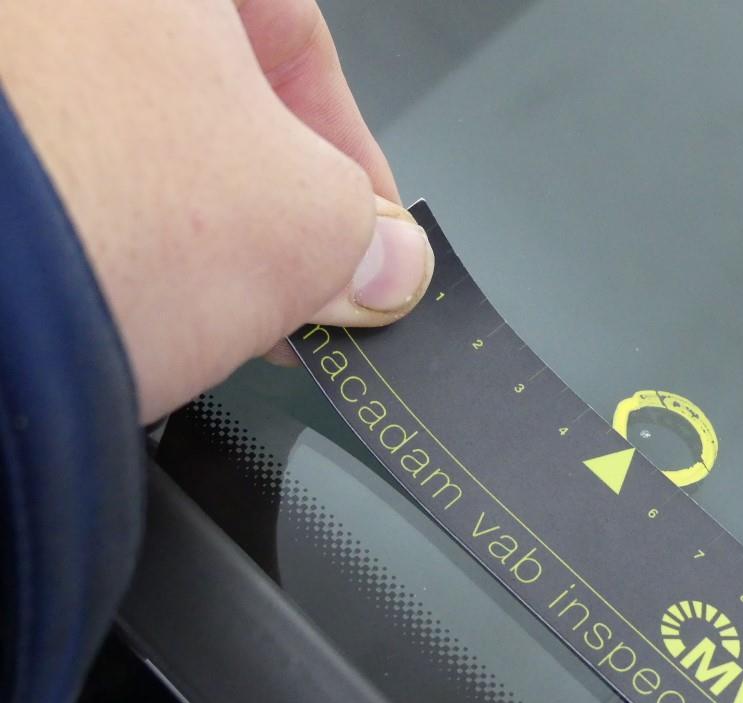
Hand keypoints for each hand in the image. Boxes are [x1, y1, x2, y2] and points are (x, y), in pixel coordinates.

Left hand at [0, 0, 433, 422]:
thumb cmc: (86, 215)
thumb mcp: (297, 225)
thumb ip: (366, 236)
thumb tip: (383, 261)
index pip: (297, 41)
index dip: (353, 151)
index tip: (368, 232)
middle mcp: (55, 2)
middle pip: (208, 92)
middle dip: (270, 201)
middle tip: (304, 282)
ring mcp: (2, 67)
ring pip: (129, 135)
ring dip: (191, 225)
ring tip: (218, 311)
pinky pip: (59, 171)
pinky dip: (107, 230)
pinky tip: (132, 295)